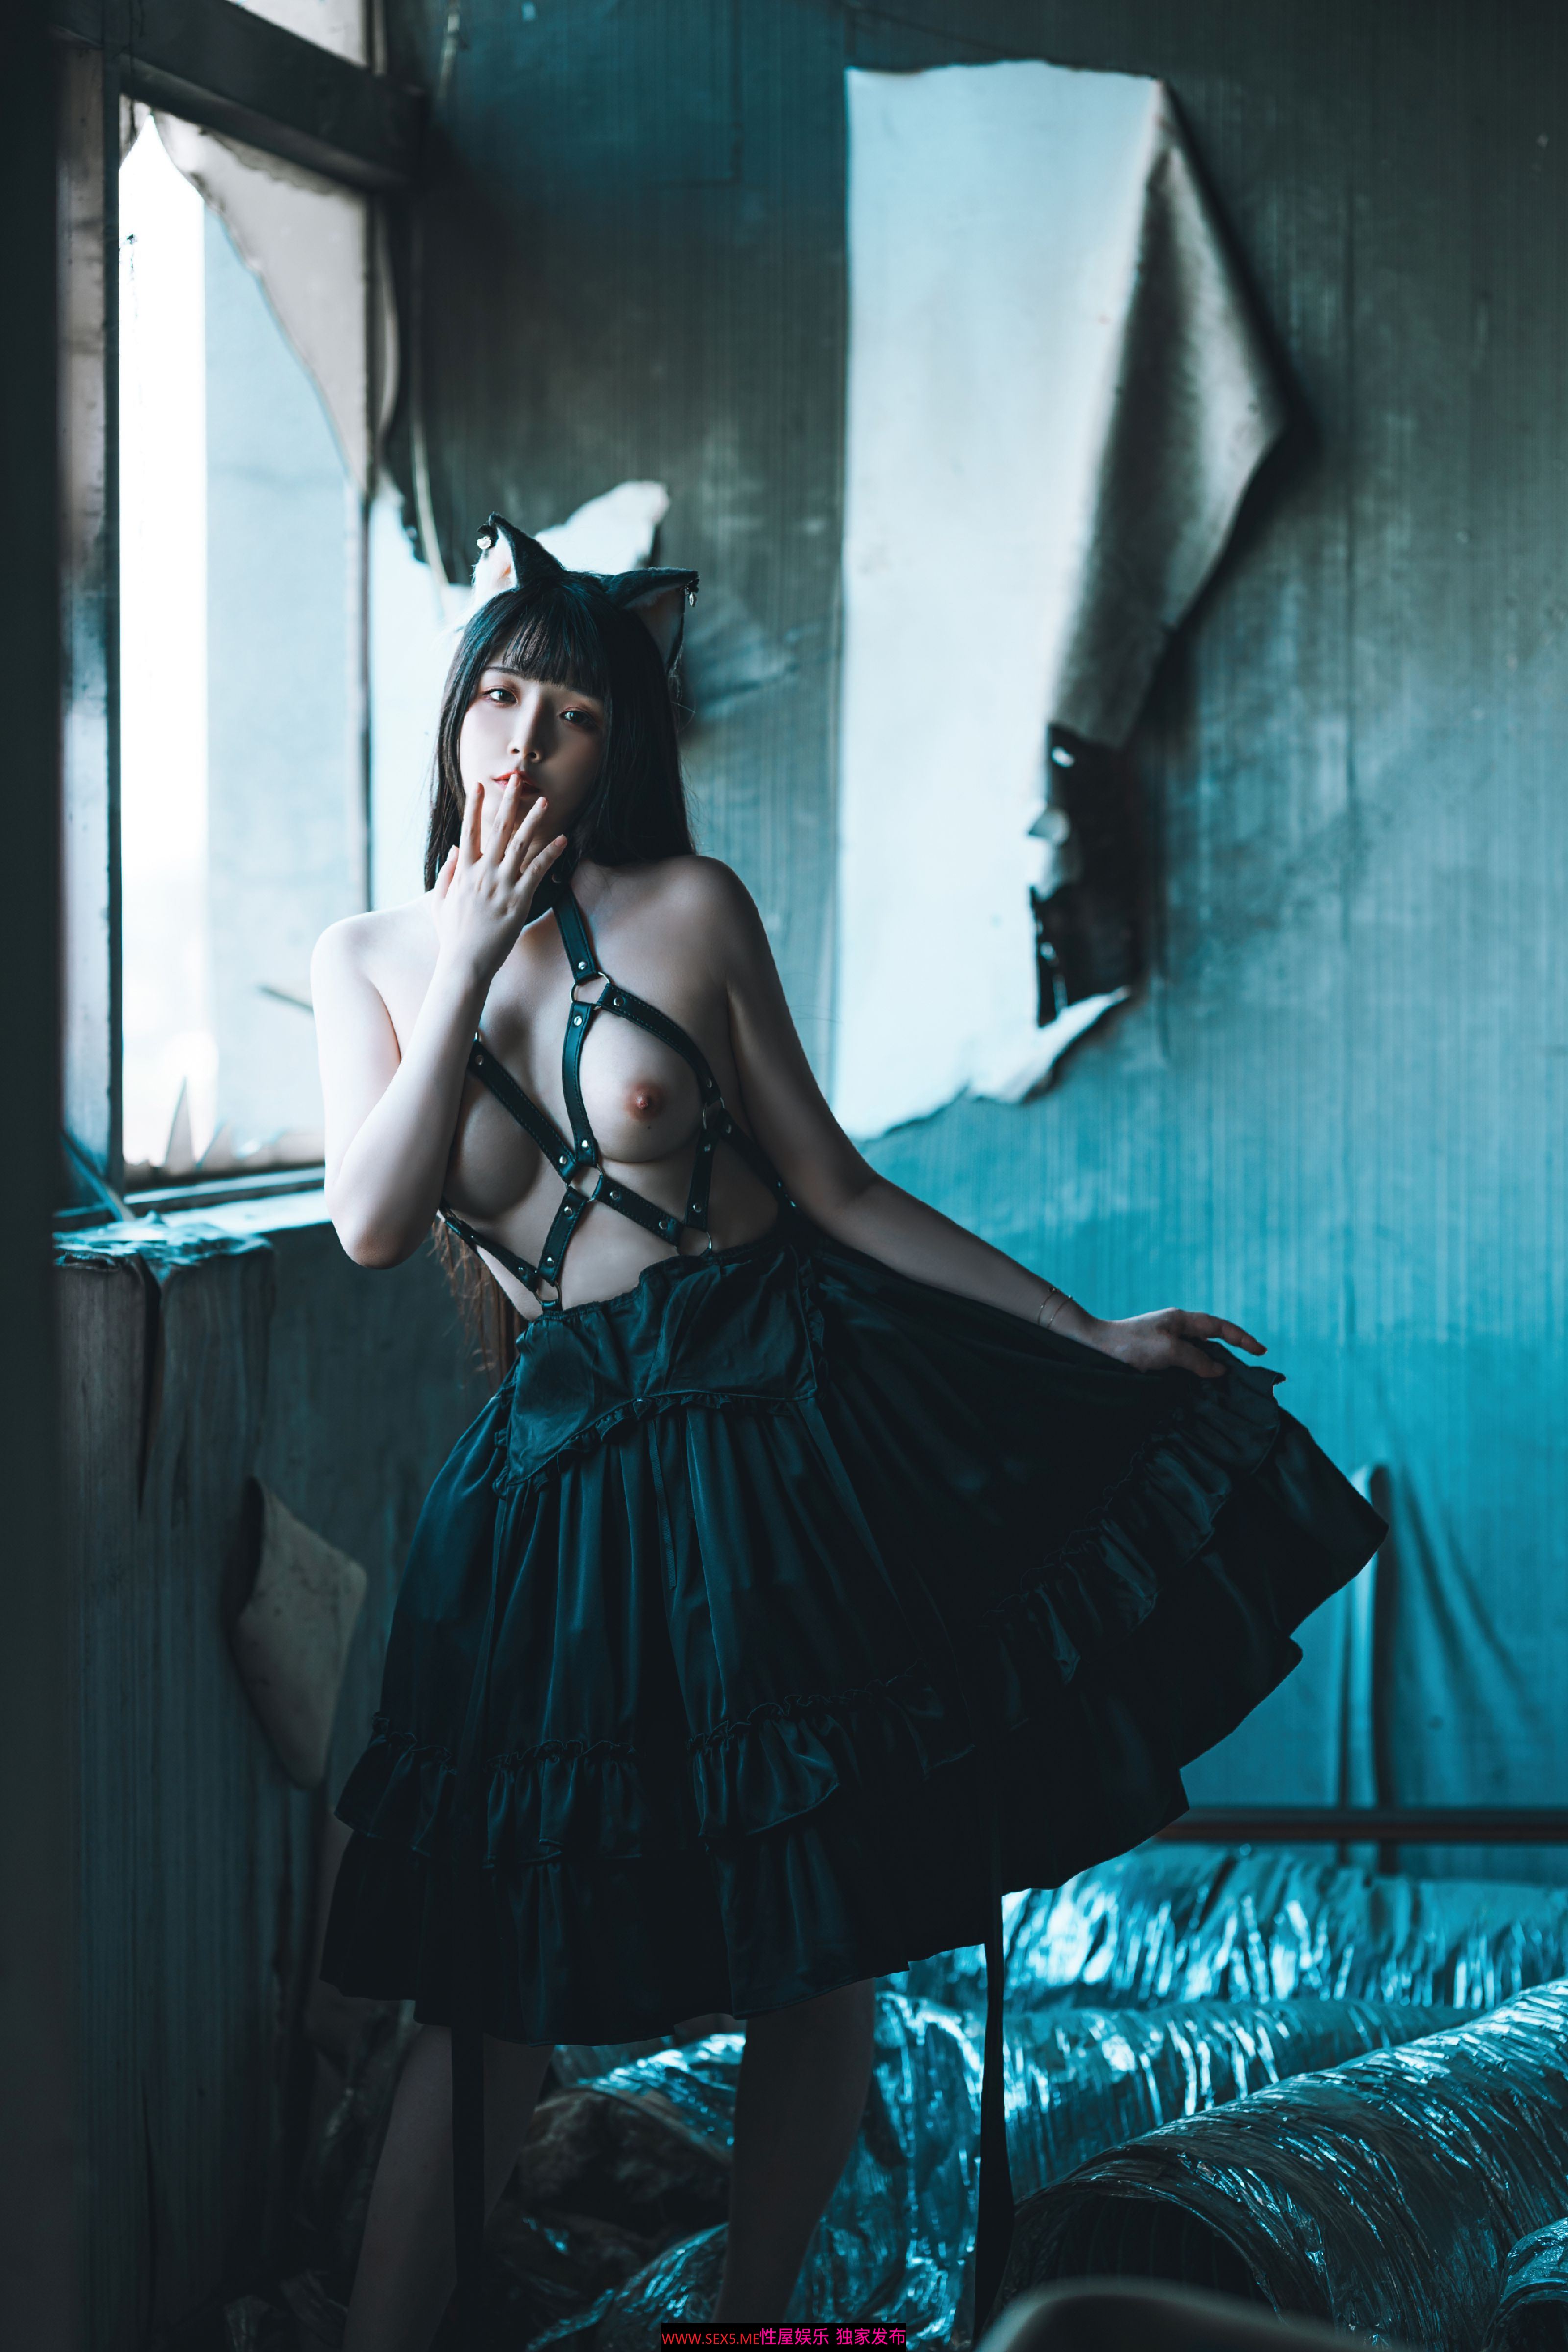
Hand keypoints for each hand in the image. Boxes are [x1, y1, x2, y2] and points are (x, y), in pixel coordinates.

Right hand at [430, 774, 566, 990]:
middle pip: (497, 830)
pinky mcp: (519, 900)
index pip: (468, 830)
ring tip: (544, 801)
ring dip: (533, 821)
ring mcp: (501, 886)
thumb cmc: (452, 934)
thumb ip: (447, 872)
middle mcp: (482, 873)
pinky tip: (562, 840)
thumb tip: (455, 848)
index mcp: (463, 871)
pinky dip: (550, 854)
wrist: (465, 962)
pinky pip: (537, 871)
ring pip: (520, 845)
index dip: (475, 807)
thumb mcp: (440, 901)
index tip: (480, 785)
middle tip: (518, 781)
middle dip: (509, 803)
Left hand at [1070, 1305, 1267, 1379]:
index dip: (1242, 1339)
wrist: (1093, 1349)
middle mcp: (1174, 1329)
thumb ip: (1197, 1359)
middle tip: (1248, 1375)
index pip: (1220, 1327)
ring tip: (1228, 1387)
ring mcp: (1164, 1343)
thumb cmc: (1130, 1345)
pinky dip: (1196, 1376)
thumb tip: (1219, 1370)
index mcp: (1180, 1319)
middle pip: (1211, 1341)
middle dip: (1231, 1355)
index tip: (1261, 1352)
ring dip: (1212, 1369)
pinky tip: (1200, 1389)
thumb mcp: (1169, 1351)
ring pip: (1197, 1356)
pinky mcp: (1155, 1359)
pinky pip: (1184, 1366)